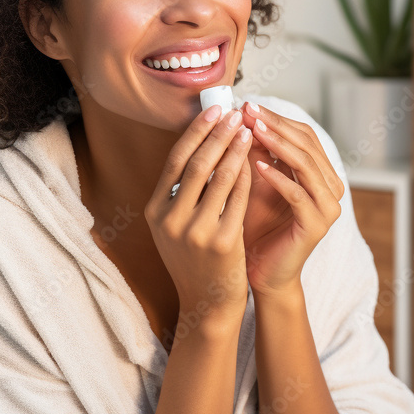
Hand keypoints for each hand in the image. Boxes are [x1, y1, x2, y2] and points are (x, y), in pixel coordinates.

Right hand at [144, 105, 252, 328]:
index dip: (196, 132)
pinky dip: (248, 176)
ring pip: (219, 179)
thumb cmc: (195, 258)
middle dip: (218, 134)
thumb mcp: (175, 226)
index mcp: (155, 212)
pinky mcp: (221, 243)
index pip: (175, 161)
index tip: (214, 111)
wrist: (208, 302)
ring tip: (250, 131)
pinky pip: (238, 200)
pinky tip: (258, 160)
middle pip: (197, 164)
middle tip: (235, 113)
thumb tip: (201, 142)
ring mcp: (195, 233)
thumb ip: (181, 191)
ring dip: (236, 149)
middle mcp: (170, 220)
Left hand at [239, 101, 345, 295]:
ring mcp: (328, 207)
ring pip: (306, 165)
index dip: (276, 118)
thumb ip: (255, 152)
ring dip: (278, 144)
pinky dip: (278, 177)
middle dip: (276, 125)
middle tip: (248, 111)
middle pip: (307, 144)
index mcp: (320, 173)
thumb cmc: (255, 226)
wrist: (258, 271)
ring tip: (251, 130)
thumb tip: (242, 115)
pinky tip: (256, 165)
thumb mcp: (254, 181)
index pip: (303, 135)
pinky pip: (298, 194)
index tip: (247, 105)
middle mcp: (331, 187)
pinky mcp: (317, 225)